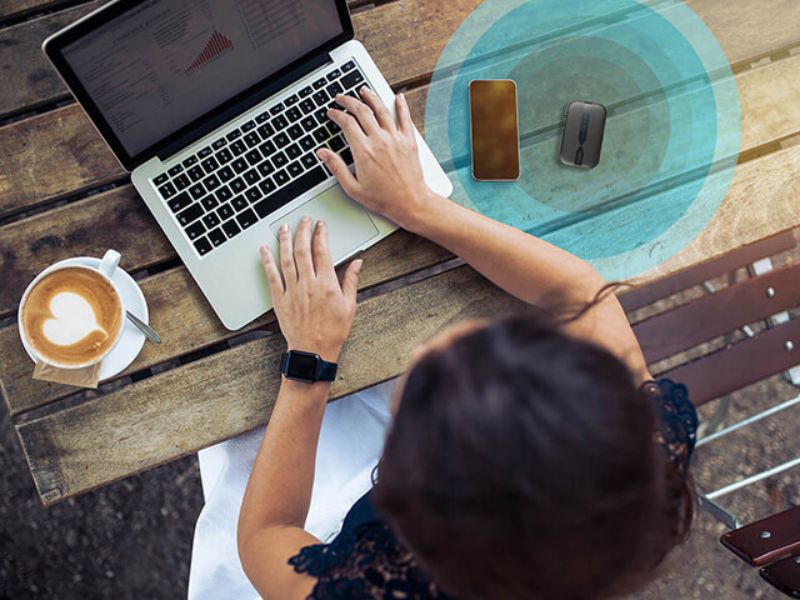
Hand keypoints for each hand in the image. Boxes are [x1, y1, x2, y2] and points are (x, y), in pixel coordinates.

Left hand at [260, 216, 361, 362]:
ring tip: (284, 227)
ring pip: (287, 259)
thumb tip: (358, 263)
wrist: (313, 351)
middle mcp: (308, 284)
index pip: (323, 252)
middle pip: (303, 250)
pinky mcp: (280, 299)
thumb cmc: (333, 331)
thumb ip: (351, 281)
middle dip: (303, 231)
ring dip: (285, 240)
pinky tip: (264, 250)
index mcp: (327, 284)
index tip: (320, 225)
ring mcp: (292, 291)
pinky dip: (267, 261)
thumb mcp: (350, 306)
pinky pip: (272, 276)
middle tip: (303, 220)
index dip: (321, 235)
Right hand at [317, 88, 439, 230]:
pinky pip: (405, 118)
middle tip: (341, 97)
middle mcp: (379, 141)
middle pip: (361, 111)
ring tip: (363, 90)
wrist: (411, 203)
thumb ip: (336, 167)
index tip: (332, 112)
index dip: (336, 114)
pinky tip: (398, 97)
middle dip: (349, 101)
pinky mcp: (409, 141)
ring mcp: (395, 139)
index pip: (346, 123)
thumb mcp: (353, 188)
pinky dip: (401, 105)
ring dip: (370, 97)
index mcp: (364, 151)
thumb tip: (322, 153)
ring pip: (381, 109)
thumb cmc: (383, 199)